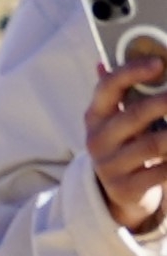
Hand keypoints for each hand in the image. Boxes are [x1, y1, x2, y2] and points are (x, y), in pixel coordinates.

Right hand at [91, 51, 166, 235]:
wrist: (119, 192)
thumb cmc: (126, 143)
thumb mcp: (118, 119)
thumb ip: (120, 93)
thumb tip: (101, 64)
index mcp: (96, 117)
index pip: (108, 87)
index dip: (132, 72)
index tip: (160, 63)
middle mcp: (98, 141)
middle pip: (135, 115)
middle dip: (165, 102)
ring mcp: (110, 167)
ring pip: (153, 145)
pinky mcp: (126, 189)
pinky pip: (161, 173)